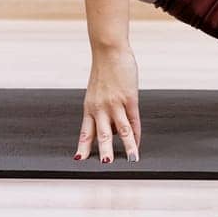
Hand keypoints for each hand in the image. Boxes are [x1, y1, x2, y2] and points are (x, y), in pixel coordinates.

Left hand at [74, 45, 140, 162]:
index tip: (79, 160)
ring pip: (121, 130)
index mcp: (89, 107)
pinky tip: (138, 142)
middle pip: (102, 134)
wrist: (109, 51)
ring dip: (127, 146)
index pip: (86, 132)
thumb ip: (102, 110)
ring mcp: (116, 104)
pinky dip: (137, 133)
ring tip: (131, 159)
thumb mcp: (96, 92)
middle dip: (104, 151)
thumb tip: (113, 129)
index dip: (83, 146)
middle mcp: (100, 108)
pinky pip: (134, 120)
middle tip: (105, 165)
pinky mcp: (130, 98)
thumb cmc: (104, 70)